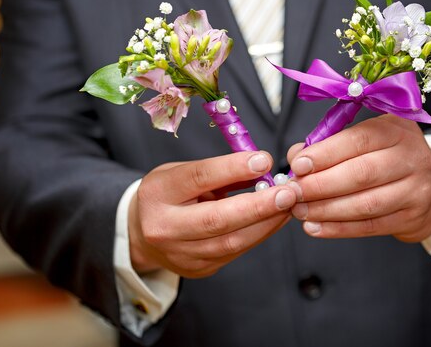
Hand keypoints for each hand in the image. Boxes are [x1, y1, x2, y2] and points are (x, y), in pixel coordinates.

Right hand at [129, 151, 298, 277]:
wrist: (141, 233)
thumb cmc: (168, 195)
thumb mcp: (182, 172)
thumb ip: (219, 171)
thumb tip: (262, 166)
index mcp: (158, 193)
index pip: (198, 178)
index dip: (233, 168)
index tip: (264, 160)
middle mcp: (164, 227)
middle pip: (216, 219)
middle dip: (258, 205)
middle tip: (289, 192)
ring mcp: (180, 254)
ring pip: (231, 242)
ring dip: (266, 223)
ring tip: (289, 205)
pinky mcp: (197, 269)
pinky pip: (235, 252)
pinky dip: (260, 234)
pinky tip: (275, 219)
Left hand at [287, 115, 430, 241]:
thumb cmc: (387, 157)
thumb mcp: (366, 139)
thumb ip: (330, 143)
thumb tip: (296, 156)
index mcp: (397, 129)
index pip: (359, 140)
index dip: (325, 153)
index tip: (297, 165)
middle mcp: (412, 156)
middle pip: (362, 173)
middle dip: (321, 185)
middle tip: (293, 193)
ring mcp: (417, 189)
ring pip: (365, 203)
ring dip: (326, 210)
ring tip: (299, 211)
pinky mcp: (413, 217)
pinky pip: (370, 226)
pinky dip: (338, 229)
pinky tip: (315, 227)